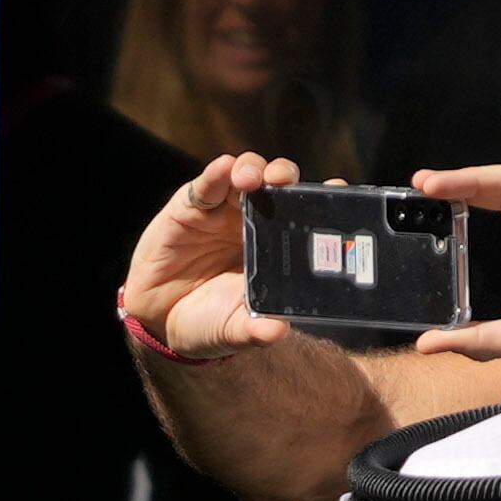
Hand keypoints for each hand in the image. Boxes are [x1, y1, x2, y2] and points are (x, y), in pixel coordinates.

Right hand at [123, 150, 306, 360]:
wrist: (162, 323)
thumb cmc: (209, 321)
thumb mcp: (235, 329)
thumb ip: (256, 330)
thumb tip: (277, 331)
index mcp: (277, 246)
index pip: (305, 214)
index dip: (322, 198)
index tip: (337, 188)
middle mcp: (255, 220)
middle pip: (277, 186)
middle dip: (285, 176)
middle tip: (285, 181)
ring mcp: (223, 210)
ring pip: (245, 175)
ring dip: (252, 169)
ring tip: (252, 178)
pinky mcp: (191, 206)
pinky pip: (207, 184)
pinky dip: (216, 173)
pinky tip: (223, 169)